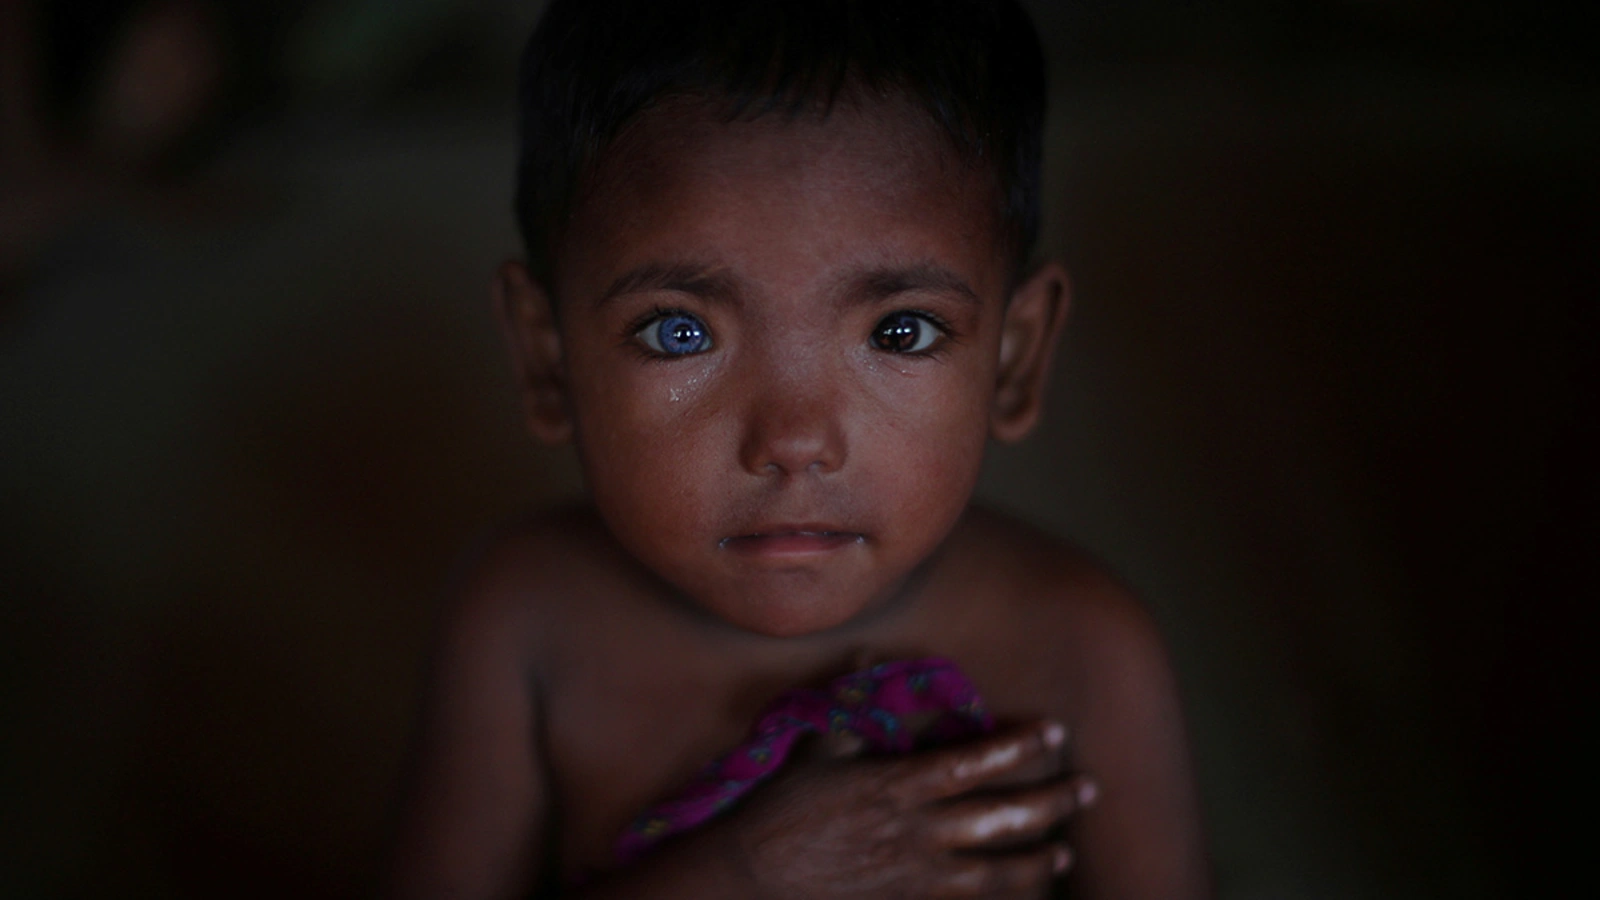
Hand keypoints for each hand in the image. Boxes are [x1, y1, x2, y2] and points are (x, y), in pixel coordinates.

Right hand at [721, 721, 1097, 898]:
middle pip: (1002, 818)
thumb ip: (851, 708)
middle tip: (1089, 789)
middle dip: (1052, 803)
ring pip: (995, 872)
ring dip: (1036, 862)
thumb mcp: (816, 751)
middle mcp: (918, 832)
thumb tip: (865, 655)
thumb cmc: (781, 811)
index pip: (975, 762)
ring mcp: (916, 876)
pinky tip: (1017, 897)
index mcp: (898, 785)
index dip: (1019, 746)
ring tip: (1063, 852)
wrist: (753, 879)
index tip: (1054, 731)